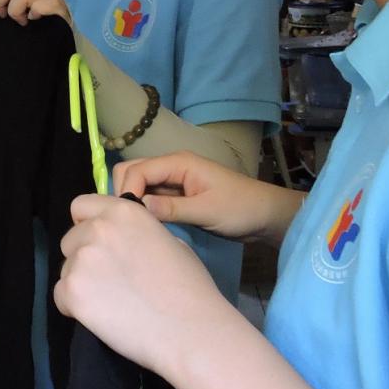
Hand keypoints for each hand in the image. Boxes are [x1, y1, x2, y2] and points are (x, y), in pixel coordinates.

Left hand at [0, 0, 70, 26]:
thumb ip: (7, 1)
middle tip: (1, 16)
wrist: (67, 47)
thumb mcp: (21, 12)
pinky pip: (41, 5)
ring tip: (20, 21)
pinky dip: (34, 13)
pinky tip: (34, 21)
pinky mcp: (60, 9)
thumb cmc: (41, 31)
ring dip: (14, 10)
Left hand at [55, 194, 229, 378]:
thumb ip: (139, 234)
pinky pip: (61, 297)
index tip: (100, 244)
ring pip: (66, 270)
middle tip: (110, 281)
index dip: (88, 225)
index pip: (81, 206)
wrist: (188, 328)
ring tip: (111, 303)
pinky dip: (75, 308)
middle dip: (84, 257)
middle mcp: (97, 229)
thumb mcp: (171, 242)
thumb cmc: (190, 287)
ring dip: (81, 283)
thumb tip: (127, 242)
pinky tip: (102, 317)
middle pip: (70, 240)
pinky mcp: (71, 291)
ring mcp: (81, 260)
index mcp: (124, 211)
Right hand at [113, 150, 302, 245]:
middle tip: (127, 221)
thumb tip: (138, 207)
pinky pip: (150, 197)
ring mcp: (172, 182)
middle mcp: (171, 168)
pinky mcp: (175, 196)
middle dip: (123, 192)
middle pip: (131, 171)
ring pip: (138, 184)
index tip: (127, 218)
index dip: (127, 191)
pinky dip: (143, 208)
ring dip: (132, 201)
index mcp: (178, 163)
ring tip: (134, 225)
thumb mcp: (207, 211)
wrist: (265, 216)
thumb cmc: (240, 209)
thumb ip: (172, 208)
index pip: (137, 170)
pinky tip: (144, 226)